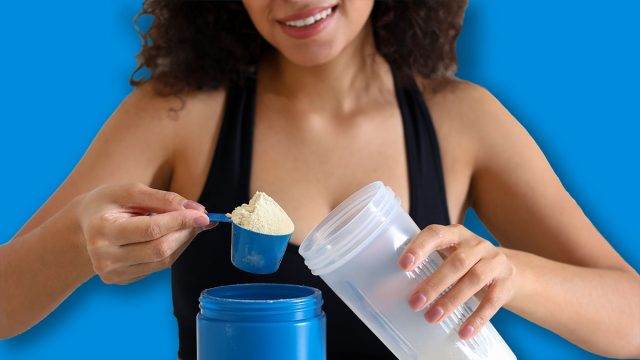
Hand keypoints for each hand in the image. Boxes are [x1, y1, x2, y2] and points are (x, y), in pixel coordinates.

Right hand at [77, 183, 215, 284]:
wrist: (83, 227)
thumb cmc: (108, 204)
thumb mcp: (129, 192)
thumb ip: (163, 198)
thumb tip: (196, 210)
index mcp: (102, 230)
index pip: (151, 229)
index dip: (180, 221)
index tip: (202, 214)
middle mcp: (103, 257)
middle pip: (159, 249)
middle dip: (185, 232)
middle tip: (200, 218)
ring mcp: (111, 273)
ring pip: (162, 261)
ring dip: (183, 242)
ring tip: (189, 225)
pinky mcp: (120, 280)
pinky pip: (158, 267)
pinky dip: (173, 251)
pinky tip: (174, 236)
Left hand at [398, 224, 515, 339]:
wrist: (510, 270)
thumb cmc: (466, 262)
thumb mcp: (450, 254)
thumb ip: (428, 262)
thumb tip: (393, 288)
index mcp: (455, 234)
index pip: (435, 234)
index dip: (419, 248)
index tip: (403, 265)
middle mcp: (476, 244)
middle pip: (456, 262)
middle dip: (434, 284)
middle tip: (415, 303)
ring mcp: (494, 262)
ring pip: (473, 280)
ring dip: (451, 300)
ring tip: (432, 318)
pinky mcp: (505, 282)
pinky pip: (492, 301)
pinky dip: (477, 318)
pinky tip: (463, 331)